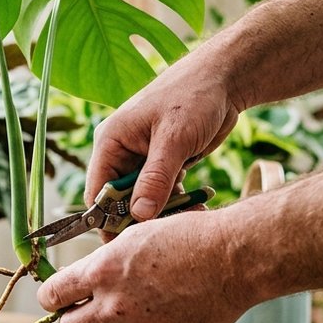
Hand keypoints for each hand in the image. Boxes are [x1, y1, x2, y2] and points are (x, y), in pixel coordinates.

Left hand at [35, 210, 258, 322]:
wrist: (232, 259)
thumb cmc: (187, 238)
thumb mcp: (135, 236)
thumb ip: (104, 262)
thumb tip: (83, 278)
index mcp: (103, 271)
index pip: (53, 296)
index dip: (51, 298)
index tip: (54, 298)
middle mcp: (114, 304)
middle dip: (73, 320)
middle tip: (83, 311)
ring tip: (124, 311)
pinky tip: (156, 314)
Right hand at [86, 58, 239, 222]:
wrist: (225, 80)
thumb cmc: (194, 96)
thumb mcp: (174, 138)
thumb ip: (155, 178)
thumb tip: (139, 215)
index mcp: (110, 142)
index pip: (97, 192)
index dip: (106, 219)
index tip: (125, 242)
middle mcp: (122, 153)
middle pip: (119, 201)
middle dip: (139, 218)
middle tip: (162, 233)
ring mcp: (143, 160)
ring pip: (143, 200)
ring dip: (161, 212)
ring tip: (185, 217)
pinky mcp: (164, 164)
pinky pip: (162, 193)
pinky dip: (175, 203)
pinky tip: (193, 206)